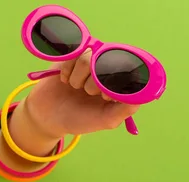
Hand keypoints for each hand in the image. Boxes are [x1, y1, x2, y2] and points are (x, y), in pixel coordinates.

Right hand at [24, 49, 140, 136]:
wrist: (47, 117)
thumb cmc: (79, 119)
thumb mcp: (105, 120)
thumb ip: (125, 109)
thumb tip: (141, 95)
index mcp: (117, 81)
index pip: (127, 67)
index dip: (115, 79)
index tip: (105, 96)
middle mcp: (104, 67)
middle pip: (107, 60)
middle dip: (95, 81)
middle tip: (88, 94)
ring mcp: (88, 60)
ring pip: (88, 56)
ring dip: (79, 77)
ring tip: (76, 88)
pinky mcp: (70, 55)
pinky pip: (71, 53)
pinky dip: (67, 70)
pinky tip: (65, 80)